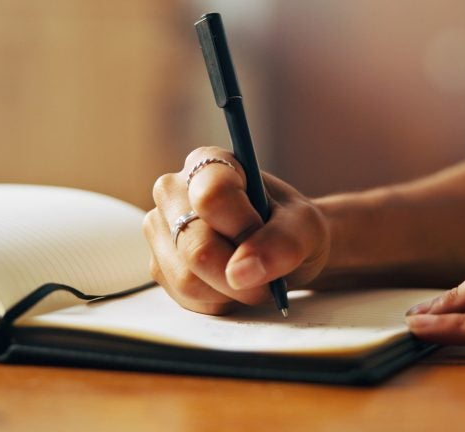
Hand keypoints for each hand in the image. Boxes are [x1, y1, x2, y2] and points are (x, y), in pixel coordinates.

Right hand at [143, 147, 329, 314]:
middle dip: (239, 271)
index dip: (242, 227)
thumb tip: (240, 273)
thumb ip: (282, 242)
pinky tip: (230, 284)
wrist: (282, 250)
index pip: (211, 196)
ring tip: (249, 274)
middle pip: (195, 246)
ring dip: (230, 290)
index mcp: (208, 164)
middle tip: (266, 271)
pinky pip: (185, 298)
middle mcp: (173, 192)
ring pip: (187, 278)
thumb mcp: (305, 227)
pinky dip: (217, 301)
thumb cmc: (290, 227)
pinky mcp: (159, 265)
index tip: (263, 234)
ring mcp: (160, 230)